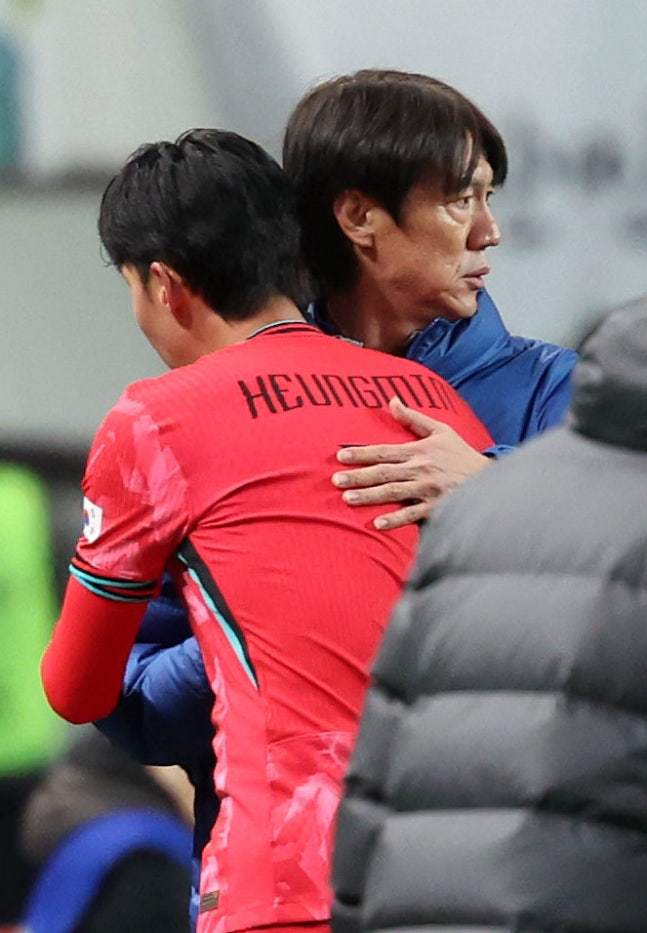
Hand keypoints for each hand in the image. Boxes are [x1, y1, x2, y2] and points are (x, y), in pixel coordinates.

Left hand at [332, 397, 490, 529]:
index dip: (361, 453)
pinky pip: (412, 514)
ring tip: (348, 499)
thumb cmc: (460, 454)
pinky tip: (378, 524)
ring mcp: (427, 489)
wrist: (488, 478)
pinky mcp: (435, 507)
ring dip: (370, 496)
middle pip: (383, 472)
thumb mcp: (441, 430)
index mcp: (418, 450)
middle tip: (336, 480)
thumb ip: (413, 418)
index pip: (383, 451)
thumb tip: (392, 401)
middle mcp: (420, 469)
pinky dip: (396, 519)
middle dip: (358, 476)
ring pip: (393, 492)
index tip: (340, 456)